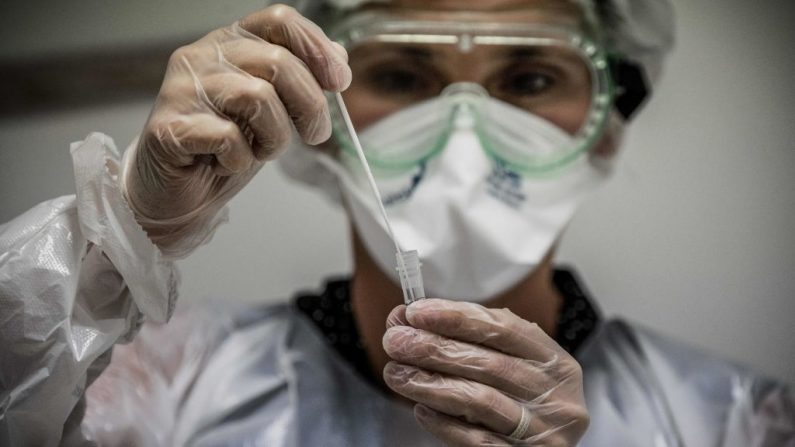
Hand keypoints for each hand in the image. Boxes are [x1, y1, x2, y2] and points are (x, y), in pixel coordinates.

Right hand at [121, 4, 350, 256]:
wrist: (179, 194)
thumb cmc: (224, 149)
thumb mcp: (272, 110)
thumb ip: (300, 79)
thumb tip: (338, 57)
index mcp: (229, 43)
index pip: (279, 20)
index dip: (317, 47)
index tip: (339, 81)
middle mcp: (201, 56)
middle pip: (278, 61)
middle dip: (310, 105)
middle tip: (315, 134)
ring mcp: (181, 89)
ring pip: (257, 97)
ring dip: (275, 136)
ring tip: (262, 151)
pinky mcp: (168, 127)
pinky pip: (228, 137)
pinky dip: (241, 159)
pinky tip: (227, 163)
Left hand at [382, 299, 588, 445]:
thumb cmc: (521, 401)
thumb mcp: (512, 366)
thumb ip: (469, 341)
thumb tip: (409, 318)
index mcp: (556, 362)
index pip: (504, 329)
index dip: (457, 317)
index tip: (416, 312)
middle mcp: (556, 396)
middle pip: (488, 364)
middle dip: (435, 349)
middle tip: (395, 341)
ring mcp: (543, 431)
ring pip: (479, 401)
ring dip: (431, 384)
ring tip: (396, 374)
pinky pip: (477, 440)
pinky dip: (445, 423)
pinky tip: (421, 410)